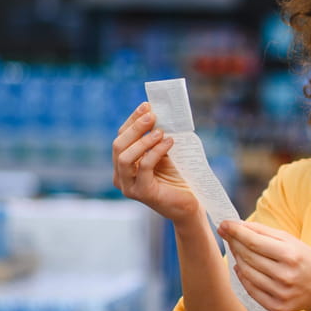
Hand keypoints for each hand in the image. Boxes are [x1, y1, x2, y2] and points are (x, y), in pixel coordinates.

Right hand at [112, 103, 200, 224]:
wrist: (191, 204)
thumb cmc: (178, 178)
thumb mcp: (164, 153)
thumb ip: (156, 137)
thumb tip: (156, 112)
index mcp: (123, 165)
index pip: (121, 138)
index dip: (132, 121)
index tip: (146, 105)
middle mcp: (121, 176)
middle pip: (118, 145)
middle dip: (135, 127)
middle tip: (152, 115)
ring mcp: (129, 186)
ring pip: (125, 157)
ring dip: (142, 141)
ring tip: (160, 131)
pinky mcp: (142, 193)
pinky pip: (144, 167)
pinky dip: (155, 152)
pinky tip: (169, 142)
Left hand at [218, 220, 310, 310]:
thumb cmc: (305, 260)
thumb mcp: (291, 241)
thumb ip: (264, 232)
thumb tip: (237, 226)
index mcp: (291, 255)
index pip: (254, 241)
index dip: (236, 232)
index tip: (224, 224)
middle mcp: (285, 275)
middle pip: (248, 256)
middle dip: (234, 243)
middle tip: (227, 234)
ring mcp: (280, 293)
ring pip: (246, 272)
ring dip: (237, 259)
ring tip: (237, 250)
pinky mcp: (276, 306)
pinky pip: (249, 289)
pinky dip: (242, 277)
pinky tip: (242, 268)